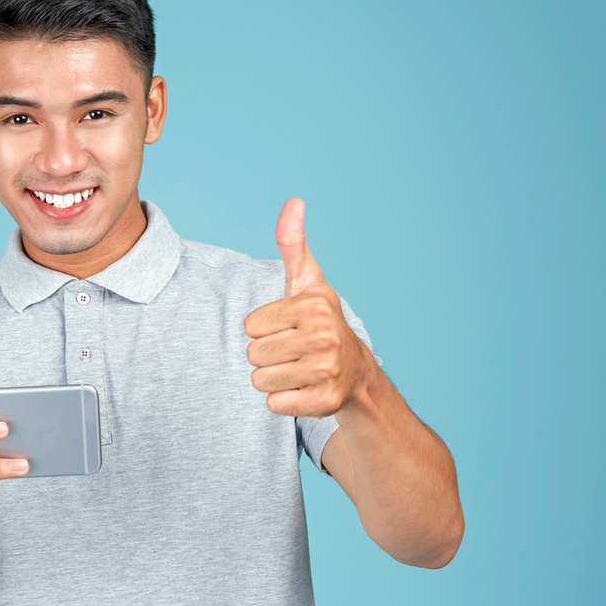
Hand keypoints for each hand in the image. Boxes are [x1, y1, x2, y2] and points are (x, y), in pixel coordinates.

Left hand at [244, 198, 373, 417]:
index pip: (250, 325)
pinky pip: (273, 404)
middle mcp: (323, 337)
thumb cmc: (320, 322)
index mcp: (314, 306)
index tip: (289, 328)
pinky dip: (283, 400)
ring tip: (297, 369)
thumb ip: (293, 242)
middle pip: (252, 354)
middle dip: (266, 356)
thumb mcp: (307, 282)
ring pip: (259, 381)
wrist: (355, 373)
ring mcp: (325, 371)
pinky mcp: (323, 402)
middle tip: (293, 352)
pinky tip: (304, 388)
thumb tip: (294, 201)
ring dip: (272, 379)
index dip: (264, 328)